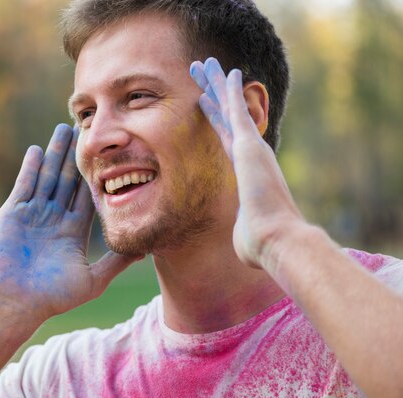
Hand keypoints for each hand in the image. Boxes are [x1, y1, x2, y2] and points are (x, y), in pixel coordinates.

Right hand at [0, 124, 139, 321]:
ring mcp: (32, 214)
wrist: (18, 302)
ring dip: (55, 153)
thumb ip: (116, 262)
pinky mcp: (13, 213)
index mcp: (72, 231)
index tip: (106, 153)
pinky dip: (31, 168)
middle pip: (67, 180)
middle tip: (84, 129)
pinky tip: (39, 150)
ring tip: (63, 129)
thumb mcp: (93, 279)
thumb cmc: (55, 295)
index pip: (86, 195)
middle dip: (75, 155)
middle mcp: (53, 218)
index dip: (95, 173)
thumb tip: (146, 251)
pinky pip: (24, 185)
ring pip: (47, 177)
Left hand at [190, 58, 304, 269]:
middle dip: (215, 97)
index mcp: (247, 173)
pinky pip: (237, 110)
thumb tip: (245, 250)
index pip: (229, 141)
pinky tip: (225, 71)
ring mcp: (252, 148)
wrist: (275, 239)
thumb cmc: (260, 244)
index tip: (209, 107)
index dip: (219, 122)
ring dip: (217, 86)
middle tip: (204, 77)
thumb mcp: (246, 235)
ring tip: (204, 65)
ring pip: (231, 108)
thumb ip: (244, 233)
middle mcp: (251, 155)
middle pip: (229, 118)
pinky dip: (231, 90)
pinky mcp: (249, 145)